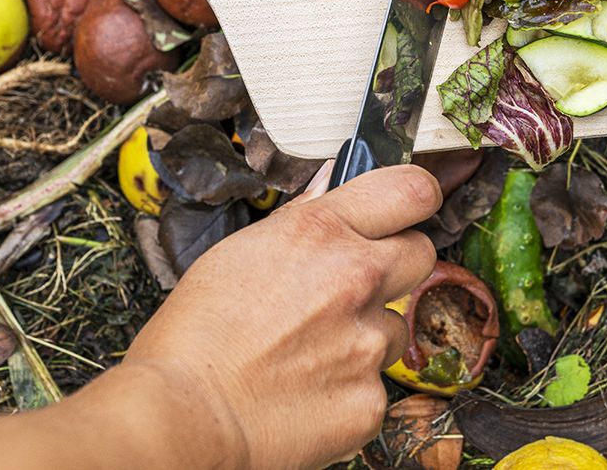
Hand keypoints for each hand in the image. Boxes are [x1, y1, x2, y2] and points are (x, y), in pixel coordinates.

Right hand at [118, 163, 441, 468]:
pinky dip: (351, 386)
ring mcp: (368, 342)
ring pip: (395, 324)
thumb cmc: (197, 335)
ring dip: (367, 332)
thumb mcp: (242, 250)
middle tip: (355, 284)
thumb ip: (303, 220)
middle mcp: (356, 279)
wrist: (185, 416)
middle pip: (420, 252)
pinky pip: (377, 382)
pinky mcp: (371, 398)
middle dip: (396, 264)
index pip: (412, 190)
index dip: (415, 197)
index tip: (410, 207)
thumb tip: (331, 189)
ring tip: (312, 349)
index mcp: (322, 232)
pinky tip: (309, 387)